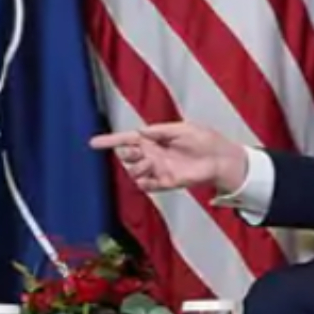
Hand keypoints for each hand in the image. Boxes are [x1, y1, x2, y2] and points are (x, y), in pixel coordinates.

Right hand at [90, 122, 246, 192]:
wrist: (220, 159)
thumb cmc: (204, 140)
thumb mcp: (182, 128)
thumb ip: (159, 131)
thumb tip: (139, 132)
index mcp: (153, 139)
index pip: (126, 139)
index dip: (109, 141)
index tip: (93, 143)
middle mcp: (152, 154)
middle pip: (127, 155)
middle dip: (127, 153)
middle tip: (138, 151)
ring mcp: (157, 169)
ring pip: (134, 171)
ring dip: (137, 167)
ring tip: (150, 163)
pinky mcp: (165, 183)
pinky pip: (146, 185)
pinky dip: (144, 183)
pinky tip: (150, 178)